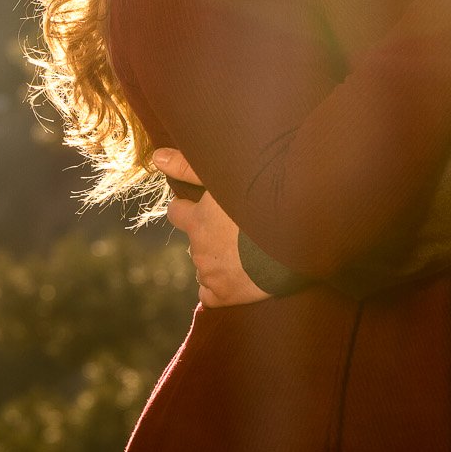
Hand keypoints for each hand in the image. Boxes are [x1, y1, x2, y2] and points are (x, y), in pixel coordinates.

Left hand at [152, 149, 268, 305]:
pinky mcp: (224, 295)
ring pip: (205, 266)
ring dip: (219, 260)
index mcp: (197, 219)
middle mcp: (199, 247)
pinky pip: (211, 294)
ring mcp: (210, 273)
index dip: (189, 210)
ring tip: (247, 250)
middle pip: (196, 241)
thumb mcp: (226, 176)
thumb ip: (188, 167)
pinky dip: (222, 287)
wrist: (294, 235)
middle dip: (209, 236)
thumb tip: (156, 156)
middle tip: (238, 229)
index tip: (207, 208)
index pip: (176, 213)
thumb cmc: (263, 199)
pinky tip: (242, 275)